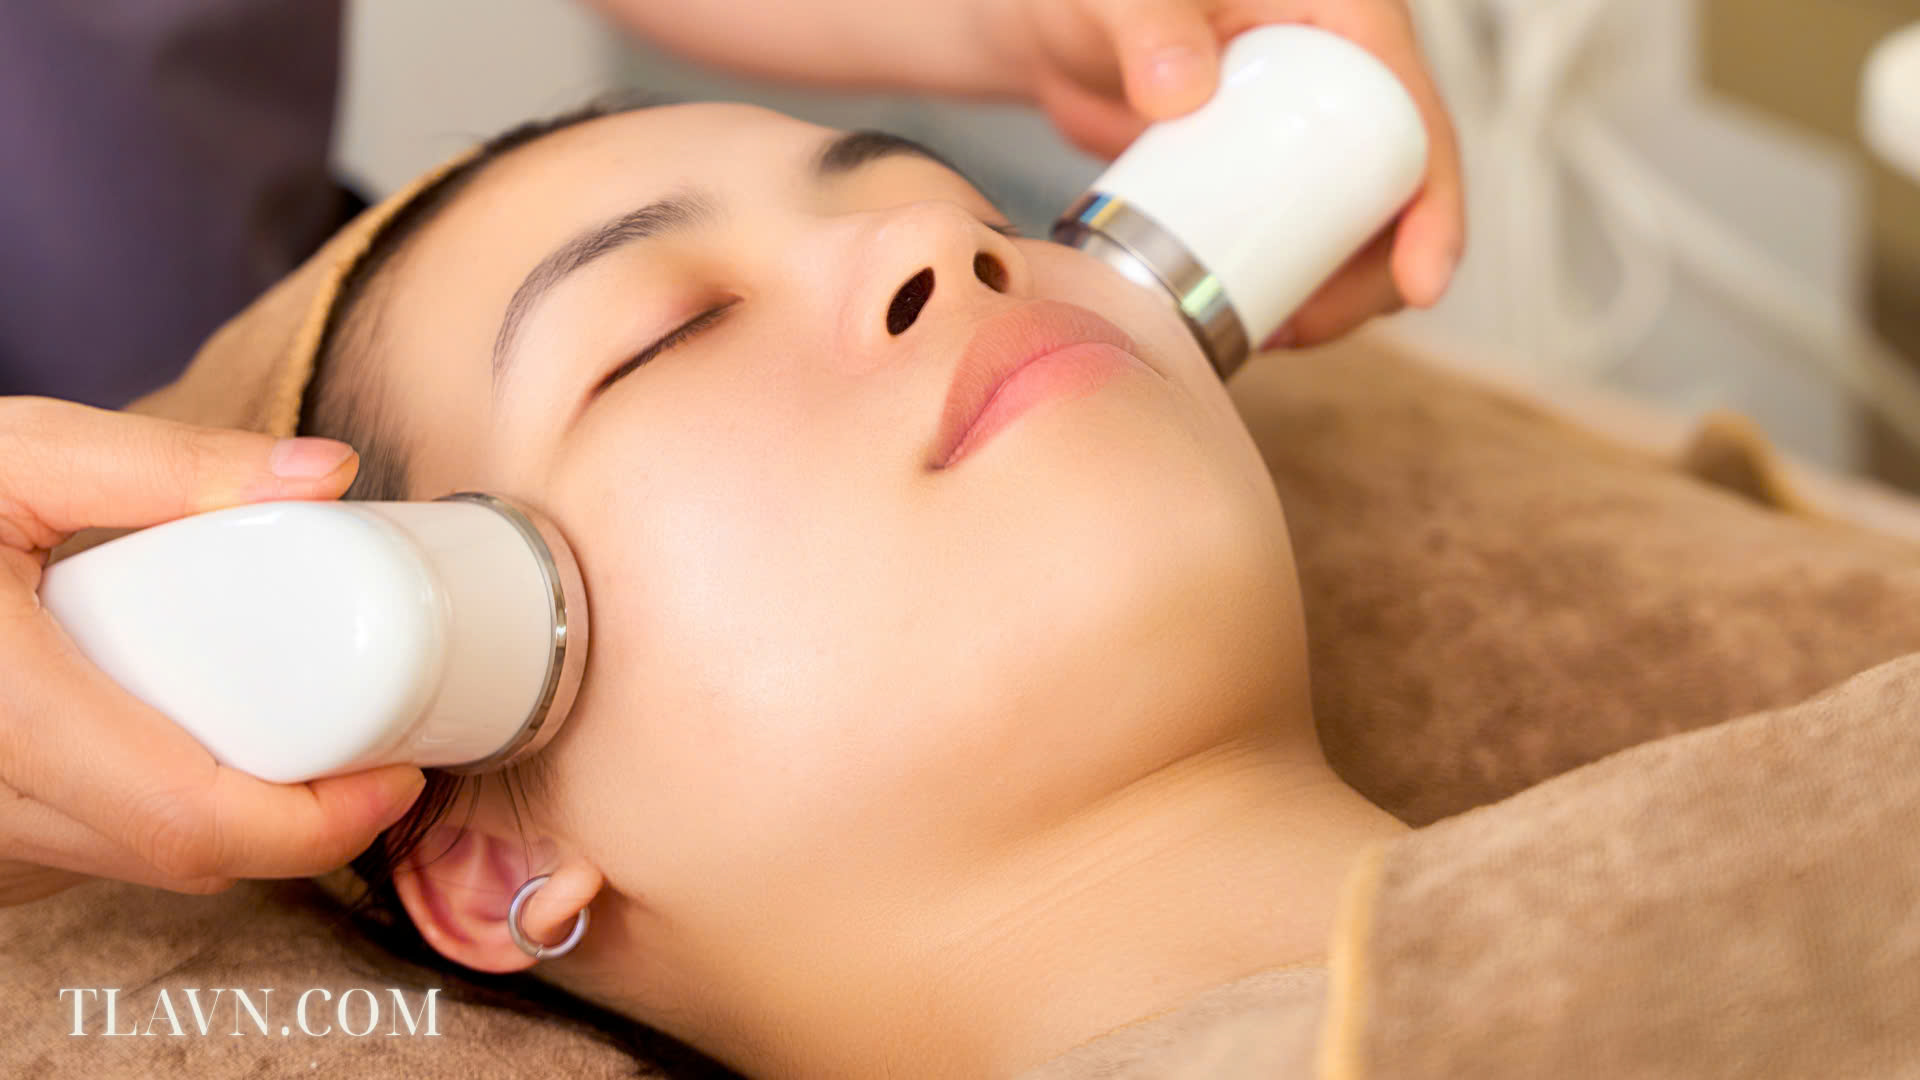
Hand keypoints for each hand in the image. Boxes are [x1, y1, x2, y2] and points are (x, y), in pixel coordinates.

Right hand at [0, 397, 423, 905]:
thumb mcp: (14, 456)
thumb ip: (167, 463)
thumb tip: (326, 473)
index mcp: (2, 708)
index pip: (192, 820)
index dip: (318, 822)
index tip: (397, 772)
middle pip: (181, 856)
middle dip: (300, 825)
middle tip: (376, 751)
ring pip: (134, 867)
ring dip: (235, 827)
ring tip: (308, 744)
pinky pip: (85, 855)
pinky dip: (161, 821)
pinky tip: (204, 751)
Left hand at [994, 0, 1464, 347]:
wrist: (1050, 28)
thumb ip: (1148, 23)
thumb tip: (1181, 92)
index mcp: (1341, 12)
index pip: (1412, 110)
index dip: (1432, 202)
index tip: (1420, 283)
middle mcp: (1338, 69)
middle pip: (1397, 186)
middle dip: (1376, 275)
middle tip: (1307, 329)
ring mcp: (1303, 127)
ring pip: (1354, 222)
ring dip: (1335, 291)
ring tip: (1275, 336)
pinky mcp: (1263, 171)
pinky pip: (1299, 234)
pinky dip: (1291, 283)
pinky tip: (1262, 326)